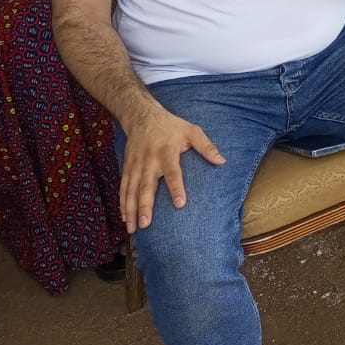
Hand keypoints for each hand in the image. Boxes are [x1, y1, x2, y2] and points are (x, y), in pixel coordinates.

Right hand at [120, 110, 225, 232]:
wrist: (142, 116)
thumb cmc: (171, 126)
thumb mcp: (192, 131)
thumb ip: (206, 146)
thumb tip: (222, 161)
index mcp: (166, 152)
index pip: (172, 172)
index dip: (176, 188)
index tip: (180, 204)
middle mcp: (149, 161)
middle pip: (146, 186)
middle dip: (145, 206)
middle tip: (146, 224)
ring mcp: (135, 165)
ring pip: (131, 190)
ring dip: (131, 209)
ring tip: (133, 228)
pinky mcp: (126, 168)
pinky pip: (123, 188)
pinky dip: (122, 203)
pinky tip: (125, 217)